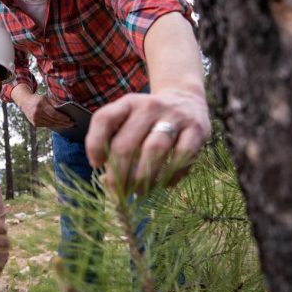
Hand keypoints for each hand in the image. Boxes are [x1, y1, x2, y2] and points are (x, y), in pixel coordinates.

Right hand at [16, 93, 73, 129]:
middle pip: (53, 120)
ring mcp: (35, 119)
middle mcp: (37, 113)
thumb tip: (64, 110)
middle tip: (72, 123)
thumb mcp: (46, 98)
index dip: (62, 117)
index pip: (53, 113)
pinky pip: (47, 125)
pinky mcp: (35, 124)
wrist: (25, 102)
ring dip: (60, 125)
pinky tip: (61, 126)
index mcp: (41, 105)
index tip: (69, 118)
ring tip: (68, 125)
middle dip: (63, 122)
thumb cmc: (38, 99)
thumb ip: (55, 103)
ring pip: (51, 124)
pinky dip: (54, 126)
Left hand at [85, 89, 210, 193]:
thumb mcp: (130, 119)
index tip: (96, 165)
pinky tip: (164, 184)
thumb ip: (115, 142)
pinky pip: (181, 156)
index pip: (104, 119)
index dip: (95, 144)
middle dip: (119, 174)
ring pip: (154, 150)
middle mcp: (149, 107)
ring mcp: (174, 117)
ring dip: (143, 177)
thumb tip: (106, 180)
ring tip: (138, 192)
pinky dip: (171, 175)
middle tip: (118, 192)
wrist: (187, 99)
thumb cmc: (149, 119)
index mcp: (128, 103)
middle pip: (126, 144)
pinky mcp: (196, 129)